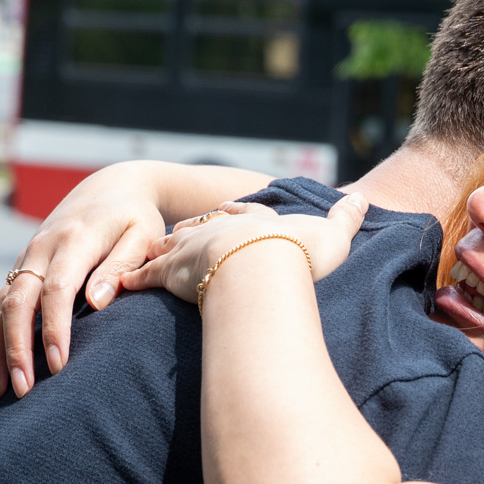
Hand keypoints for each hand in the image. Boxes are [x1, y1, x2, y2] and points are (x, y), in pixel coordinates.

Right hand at [0, 164, 168, 400]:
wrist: (107, 189)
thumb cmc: (133, 218)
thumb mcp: (140, 235)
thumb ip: (120, 267)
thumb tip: (99, 302)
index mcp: (72, 241)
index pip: (57, 290)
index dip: (53, 328)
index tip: (57, 365)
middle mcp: (40, 251)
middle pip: (17, 302)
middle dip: (15, 348)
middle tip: (21, 390)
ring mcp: (25, 261)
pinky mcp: (20, 271)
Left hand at [117, 193, 369, 305]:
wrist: (263, 268)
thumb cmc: (299, 254)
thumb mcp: (332, 232)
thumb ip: (346, 216)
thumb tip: (364, 198)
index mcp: (252, 220)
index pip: (239, 213)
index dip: (232, 215)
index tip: (226, 213)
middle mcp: (217, 229)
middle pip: (198, 227)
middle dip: (190, 231)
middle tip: (180, 236)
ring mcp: (191, 250)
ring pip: (168, 247)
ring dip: (157, 251)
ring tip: (146, 257)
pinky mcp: (170, 274)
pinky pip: (145, 277)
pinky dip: (131, 280)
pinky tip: (119, 285)